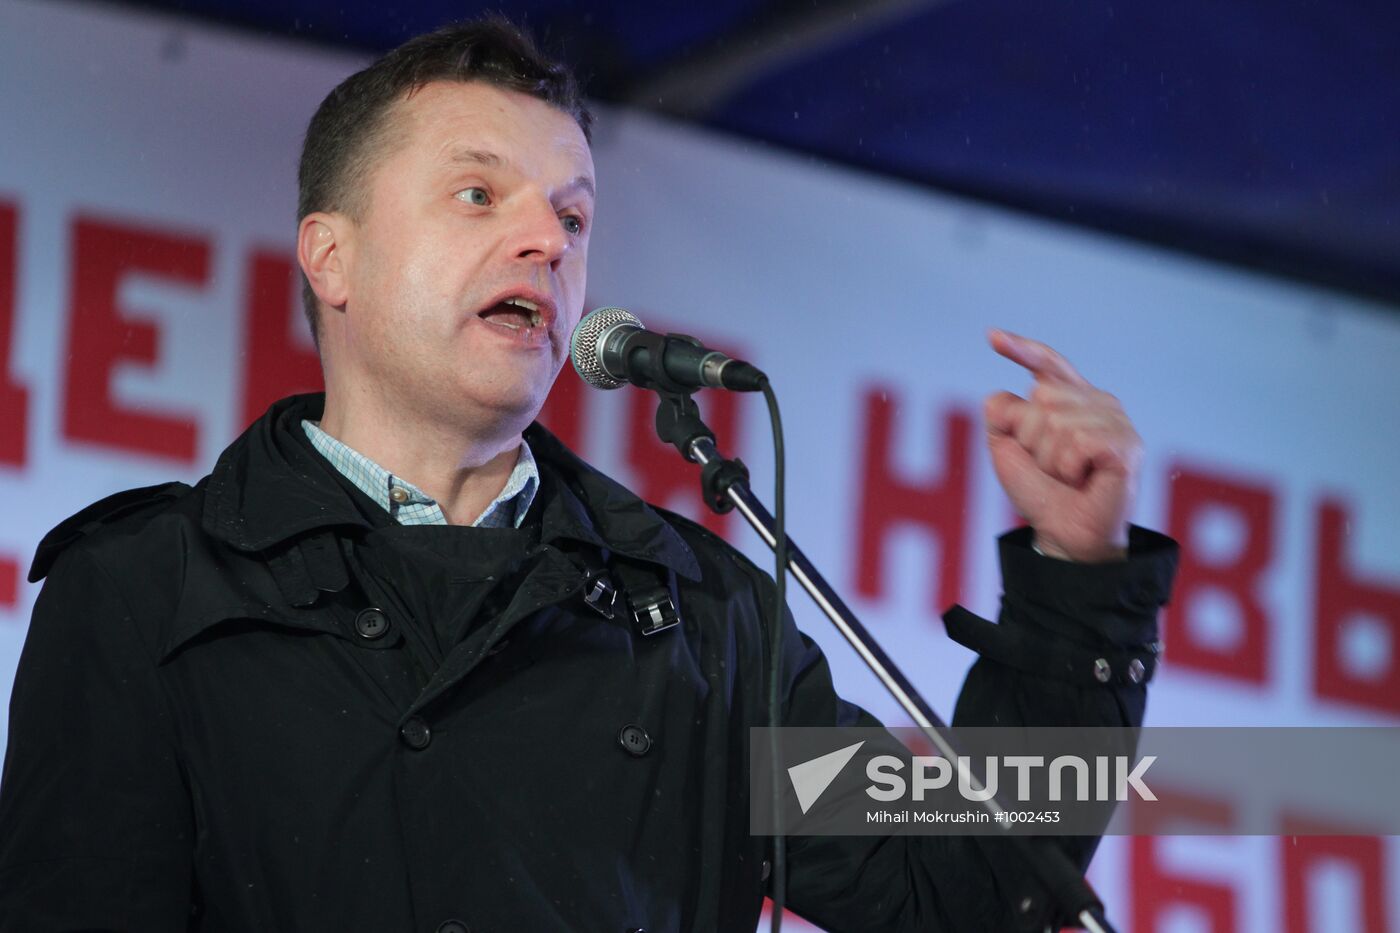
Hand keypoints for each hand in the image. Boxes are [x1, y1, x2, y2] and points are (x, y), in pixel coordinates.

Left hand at [983, 329, 1140, 561]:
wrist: (1063, 534)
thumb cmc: (1041, 491)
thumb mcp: (1008, 448)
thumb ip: (1001, 414)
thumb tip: (1002, 394)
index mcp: (1072, 399)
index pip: (1048, 364)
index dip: (1022, 349)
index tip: (992, 337)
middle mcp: (1099, 402)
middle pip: (1040, 395)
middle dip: (1031, 437)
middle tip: (1051, 467)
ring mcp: (1117, 422)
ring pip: (1056, 420)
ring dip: (1050, 458)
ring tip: (1067, 476)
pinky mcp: (1127, 445)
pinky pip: (1077, 441)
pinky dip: (1067, 467)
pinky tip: (1082, 479)